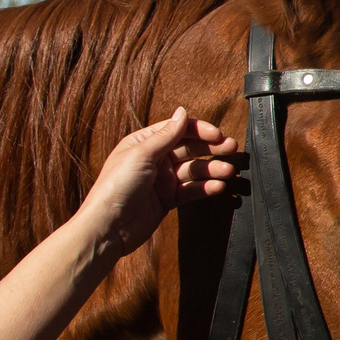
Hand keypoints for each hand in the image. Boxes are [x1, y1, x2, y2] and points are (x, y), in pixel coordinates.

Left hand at [73, 107, 240, 263]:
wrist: (108, 226)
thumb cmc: (116, 187)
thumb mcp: (141, 154)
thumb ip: (166, 134)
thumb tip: (182, 112)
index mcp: (144, 143)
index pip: (178, 130)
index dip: (199, 130)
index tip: (218, 134)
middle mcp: (154, 159)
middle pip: (189, 148)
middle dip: (211, 148)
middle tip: (232, 148)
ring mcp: (162, 180)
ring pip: (193, 170)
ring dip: (212, 169)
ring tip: (228, 171)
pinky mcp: (167, 199)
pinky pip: (191, 190)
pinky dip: (205, 188)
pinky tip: (218, 187)